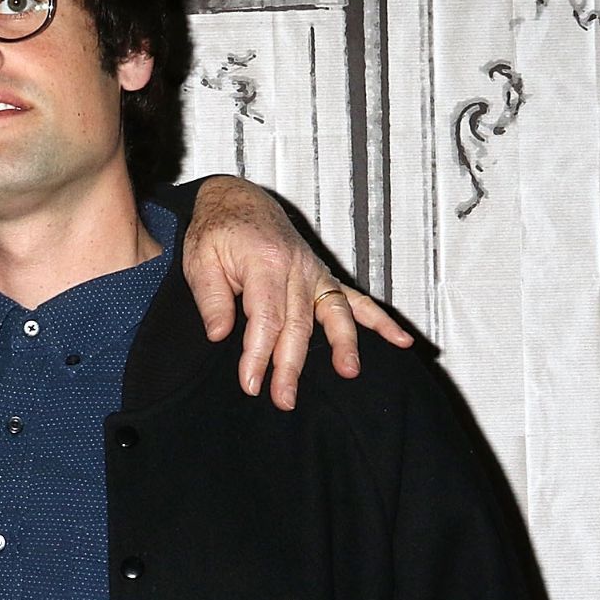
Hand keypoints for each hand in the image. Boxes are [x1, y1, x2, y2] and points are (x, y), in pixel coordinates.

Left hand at [182, 177, 413, 409]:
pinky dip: (380, 320)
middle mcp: (297, 267)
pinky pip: (355, 300)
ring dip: (344, 344)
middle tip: (284, 398)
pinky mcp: (323, 277)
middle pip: (299, 323)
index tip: (251, 384)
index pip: (266, 317)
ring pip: (334, 312)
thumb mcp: (199, 258)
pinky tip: (400, 341)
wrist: (237, 200)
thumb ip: (211, 297)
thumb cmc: (216, 230)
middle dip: (292, 365)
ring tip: (349, 371)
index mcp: (265, 262)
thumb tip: (220, 335)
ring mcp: (314, 272)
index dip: (259, 354)